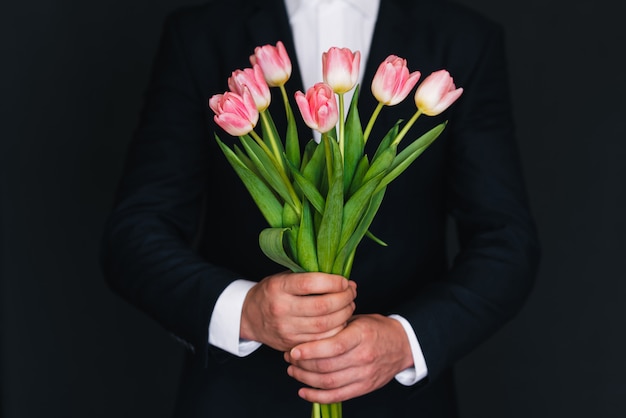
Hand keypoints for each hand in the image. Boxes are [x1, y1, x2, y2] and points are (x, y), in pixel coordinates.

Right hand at [241, 271, 356, 351]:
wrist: (249, 317)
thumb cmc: (271, 293)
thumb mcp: (282, 277)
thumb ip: (307, 276)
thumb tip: (342, 279)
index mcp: (278, 287)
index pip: (310, 283)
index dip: (333, 282)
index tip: (344, 281)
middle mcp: (280, 309)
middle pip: (322, 307)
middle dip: (344, 299)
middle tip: (352, 292)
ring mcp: (285, 329)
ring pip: (324, 326)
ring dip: (344, 315)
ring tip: (349, 305)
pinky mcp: (291, 344)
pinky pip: (321, 340)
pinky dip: (336, 331)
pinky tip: (341, 321)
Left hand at [284, 314, 413, 403]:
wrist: (403, 345)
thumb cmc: (376, 329)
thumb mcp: (358, 319)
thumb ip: (336, 325)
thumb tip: (307, 328)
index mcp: (361, 335)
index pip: (333, 346)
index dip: (311, 350)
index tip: (294, 349)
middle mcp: (364, 356)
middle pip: (327, 366)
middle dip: (302, 363)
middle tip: (289, 357)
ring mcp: (365, 375)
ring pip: (329, 382)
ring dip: (305, 378)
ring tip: (293, 370)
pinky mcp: (364, 388)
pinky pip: (337, 396)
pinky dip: (317, 397)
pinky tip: (304, 391)